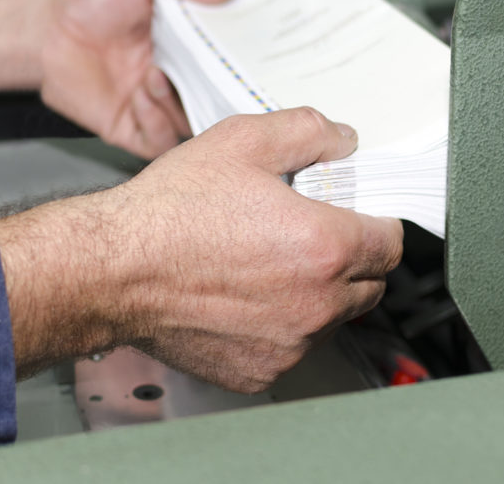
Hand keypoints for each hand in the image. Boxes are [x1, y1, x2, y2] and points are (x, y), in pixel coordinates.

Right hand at [0, 107, 403, 390]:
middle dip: (348, 258)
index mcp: (324, 246)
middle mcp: (315, 304)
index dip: (373, 220)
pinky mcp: (259, 371)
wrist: (113, 270)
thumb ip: (307, 132)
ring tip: (263, 264)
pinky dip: (277, 325)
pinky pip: (290, 347)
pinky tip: (240, 296)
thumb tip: (342, 141)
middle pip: (369, 284)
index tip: (352, 213)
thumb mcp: (241, 141)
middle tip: (302, 235)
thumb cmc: (168, 211)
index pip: (390, 241)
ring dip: (315, 294)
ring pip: (330, 319)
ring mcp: (288, 344)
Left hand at [40, 0, 242, 158]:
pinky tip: (141, 97)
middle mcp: (169, 76)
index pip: (222, 63)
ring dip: (178, 105)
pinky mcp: (127, 125)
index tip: (244, 61)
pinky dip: (156, 124)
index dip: (236, 67)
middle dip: (213, 93)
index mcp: (180, 44)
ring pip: (188, 123)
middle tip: (208, 78)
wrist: (42, 28)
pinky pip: (156, 141)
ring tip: (156, 77)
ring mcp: (149, 103)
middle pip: (211, 99)